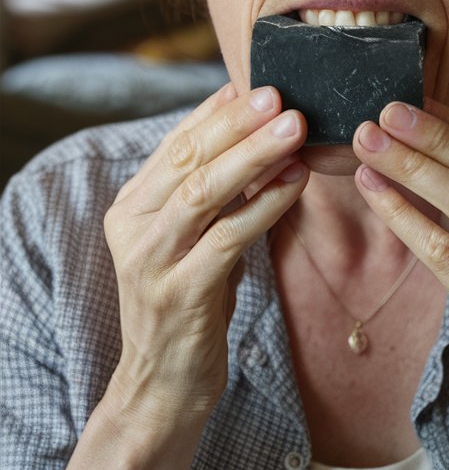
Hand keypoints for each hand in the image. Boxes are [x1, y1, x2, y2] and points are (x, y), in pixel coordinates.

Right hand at [103, 82, 307, 430]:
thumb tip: (259, 132)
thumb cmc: (190, 302)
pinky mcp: (180, 293)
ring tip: (295, 128)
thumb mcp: (192, 239)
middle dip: (238, 124)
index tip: (255, 83)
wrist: (162, 385)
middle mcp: (132, 226)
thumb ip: (212, 192)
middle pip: (188, 160)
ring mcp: (151, 260)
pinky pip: (227, 237)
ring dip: (254, 156)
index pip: (175, 144)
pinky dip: (264, 205)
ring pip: (204, 192)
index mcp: (131, 205)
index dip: (216, 113)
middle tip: (281, 95)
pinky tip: (295, 183)